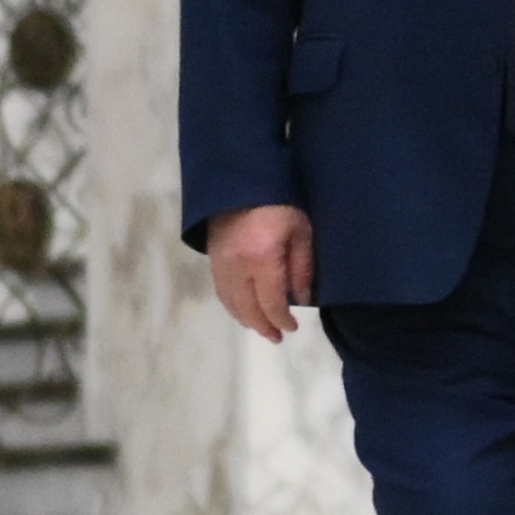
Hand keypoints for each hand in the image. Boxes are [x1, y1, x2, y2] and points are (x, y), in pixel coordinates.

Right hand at [207, 205, 316, 342]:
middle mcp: (237, 265)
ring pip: (231, 303)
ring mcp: (220, 263)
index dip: (282, 320)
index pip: (271, 303)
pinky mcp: (212, 258)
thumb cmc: (280, 201)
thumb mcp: (300, 230)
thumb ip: (302, 267)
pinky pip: (221, 291)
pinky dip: (234, 306)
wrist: (241, 177)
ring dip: (247, 320)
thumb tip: (302, 299)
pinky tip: (244, 310)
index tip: (292, 328)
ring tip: (262, 328)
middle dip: (264, 326)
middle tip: (277, 337)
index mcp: (261, 258)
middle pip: (248, 309)